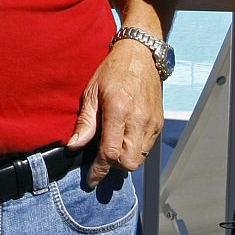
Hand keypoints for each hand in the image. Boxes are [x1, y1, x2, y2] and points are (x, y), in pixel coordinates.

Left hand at [66, 37, 162, 187]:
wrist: (141, 55)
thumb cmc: (113, 70)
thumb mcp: (92, 92)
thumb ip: (85, 122)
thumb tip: (74, 145)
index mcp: (119, 110)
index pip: (110, 152)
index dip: (99, 170)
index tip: (91, 179)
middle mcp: (138, 119)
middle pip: (128, 163)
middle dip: (113, 167)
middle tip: (101, 160)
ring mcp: (152, 122)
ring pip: (140, 159)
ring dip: (125, 160)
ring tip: (113, 148)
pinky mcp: (159, 122)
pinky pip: (147, 149)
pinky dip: (135, 151)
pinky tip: (125, 139)